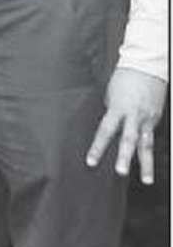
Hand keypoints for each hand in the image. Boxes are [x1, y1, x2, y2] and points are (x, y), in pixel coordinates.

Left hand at [87, 68, 168, 182]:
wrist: (147, 66)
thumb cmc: (125, 78)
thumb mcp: (110, 94)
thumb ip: (110, 112)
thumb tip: (110, 124)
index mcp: (118, 108)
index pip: (105, 131)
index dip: (98, 147)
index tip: (91, 161)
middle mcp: (134, 116)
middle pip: (129, 140)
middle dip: (125, 157)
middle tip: (121, 172)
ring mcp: (148, 119)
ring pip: (146, 145)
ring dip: (146, 164)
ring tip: (147, 180)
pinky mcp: (156, 119)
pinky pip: (152, 137)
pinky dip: (150, 149)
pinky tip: (149, 164)